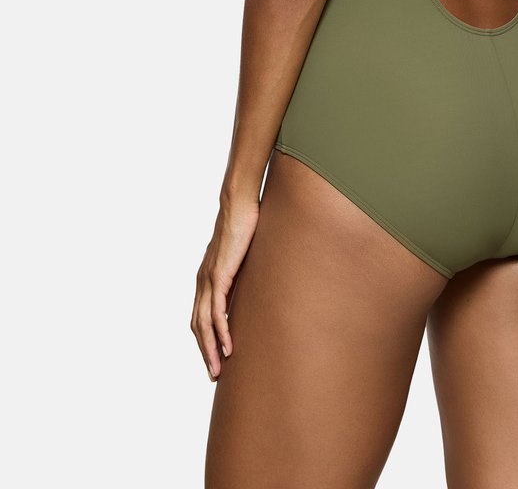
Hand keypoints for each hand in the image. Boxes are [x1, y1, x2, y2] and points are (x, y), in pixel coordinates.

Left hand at [191, 198, 260, 379]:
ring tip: (220, 369)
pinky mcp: (218, 274)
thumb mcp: (244, 256)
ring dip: (210, 349)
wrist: (238, 204)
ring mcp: (208, 278)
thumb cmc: (244, 225)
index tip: (215, 358)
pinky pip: (216, 310)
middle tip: (215, 375)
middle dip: (205, 352)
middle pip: (197, 326)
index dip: (205, 340)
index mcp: (207, 278)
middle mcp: (202, 281)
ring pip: (203, 323)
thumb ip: (245, 271)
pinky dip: (220, 331)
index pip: (200, 316)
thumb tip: (258, 282)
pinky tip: (228, 346)